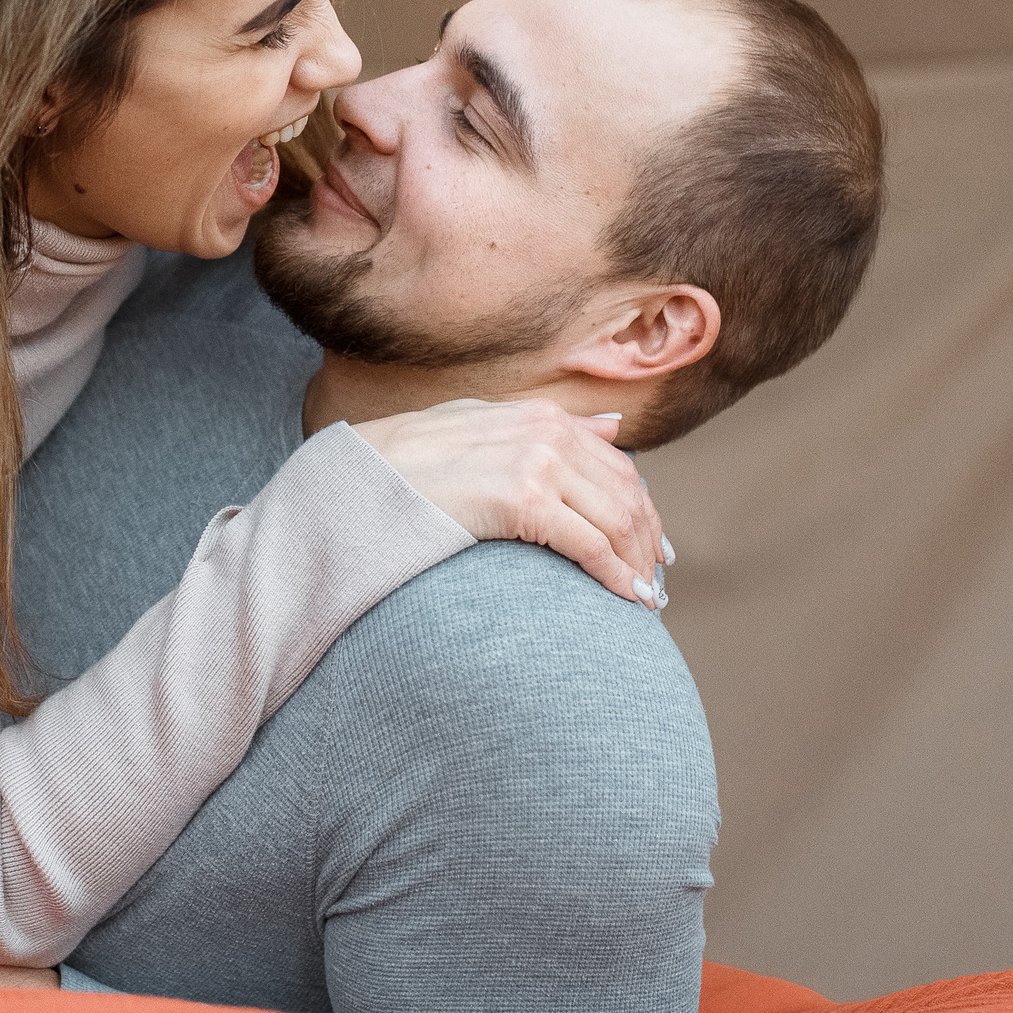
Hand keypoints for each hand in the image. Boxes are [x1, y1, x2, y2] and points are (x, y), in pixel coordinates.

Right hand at [351, 399, 669, 606]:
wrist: (359, 482)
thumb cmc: (407, 463)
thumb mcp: (478, 426)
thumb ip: (543, 427)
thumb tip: (612, 426)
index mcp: (539, 415)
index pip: (617, 464)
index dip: (642, 507)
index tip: (648, 544)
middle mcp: (546, 432)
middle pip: (626, 493)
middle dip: (645, 539)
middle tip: (653, 578)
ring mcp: (535, 463)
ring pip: (616, 519)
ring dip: (636, 562)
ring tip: (643, 596)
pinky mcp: (521, 499)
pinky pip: (589, 544)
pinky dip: (615, 573)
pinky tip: (624, 597)